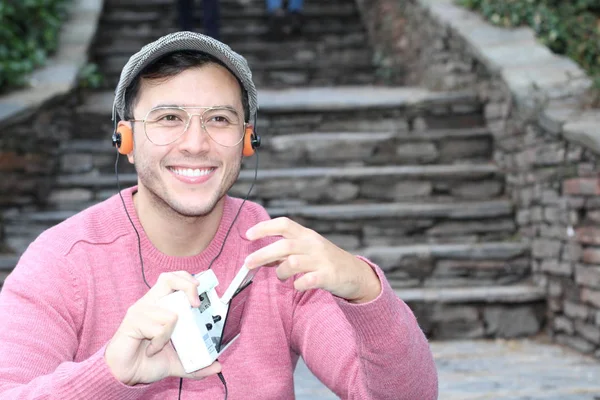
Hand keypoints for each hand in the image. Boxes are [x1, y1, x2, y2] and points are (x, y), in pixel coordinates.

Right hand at [105, 271, 221, 385]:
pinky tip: (151, 350)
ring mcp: (140, 311)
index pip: (173, 279)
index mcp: (160, 305)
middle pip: (169, 278)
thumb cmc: (148, 361)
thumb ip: (197, 364)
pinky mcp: (133, 321)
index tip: (202, 289)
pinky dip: (160, 343)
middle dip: (188, 286)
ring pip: (171, 313)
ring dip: (172, 333)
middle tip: (196, 304)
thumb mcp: (178, 362)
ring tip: (161, 345)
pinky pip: (159, 328)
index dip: (188, 279)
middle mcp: (150, 303)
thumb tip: (217, 367)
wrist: (125, 375)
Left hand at [245, 217, 380, 302]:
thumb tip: (262, 257)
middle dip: (263, 254)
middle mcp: (313, 244)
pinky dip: (297, 285)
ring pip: (293, 262)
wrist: (356, 273)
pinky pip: (307, 280)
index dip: (264, 227)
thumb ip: (287, 251)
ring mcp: (322, 260)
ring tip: (281, 277)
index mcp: (307, 235)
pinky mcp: (328, 276)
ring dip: (281, 272)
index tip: (248, 235)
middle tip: (248, 263)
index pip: (284, 224)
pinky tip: (297, 286)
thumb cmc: (326, 261)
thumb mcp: (308, 249)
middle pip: (284, 245)